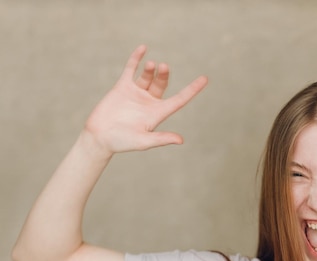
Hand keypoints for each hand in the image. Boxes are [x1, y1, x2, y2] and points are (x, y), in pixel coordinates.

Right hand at [83, 45, 207, 156]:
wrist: (99, 137)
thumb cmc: (122, 142)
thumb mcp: (144, 141)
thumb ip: (161, 138)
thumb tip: (181, 140)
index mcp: (158, 113)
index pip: (180, 99)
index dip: (192, 89)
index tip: (205, 78)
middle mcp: (149, 102)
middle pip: (162, 84)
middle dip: (164, 75)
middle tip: (164, 67)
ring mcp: (136, 93)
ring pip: (148, 76)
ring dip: (151, 69)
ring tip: (152, 65)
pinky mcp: (122, 87)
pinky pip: (131, 69)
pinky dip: (136, 59)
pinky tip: (143, 48)